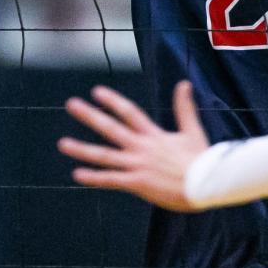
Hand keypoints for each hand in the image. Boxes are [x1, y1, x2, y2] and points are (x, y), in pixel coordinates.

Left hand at [58, 81, 209, 211]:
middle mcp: (142, 147)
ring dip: (82, 149)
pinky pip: (111, 180)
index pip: (129, 112)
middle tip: (71, 105)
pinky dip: (93, 177)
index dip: (112, 101)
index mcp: (154, 134)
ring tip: (63, 143)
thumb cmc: (200, 158)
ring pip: (104, 155)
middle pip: (111, 127)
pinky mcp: (137, 183)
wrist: (205, 182)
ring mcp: (137, 165)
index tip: (96, 91)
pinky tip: (77, 174)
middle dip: (90, 115)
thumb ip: (184, 107)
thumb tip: (184, 83)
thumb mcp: (192, 129)